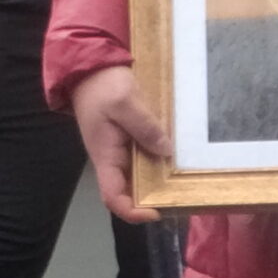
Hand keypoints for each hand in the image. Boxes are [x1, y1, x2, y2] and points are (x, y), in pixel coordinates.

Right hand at [72, 65, 170, 222]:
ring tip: (185, 178)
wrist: (92, 66)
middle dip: (153, 197)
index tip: (157, 211)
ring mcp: (121, 149)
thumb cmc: (103, 85)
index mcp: (105, 155)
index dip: (132, 211)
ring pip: (141, 175)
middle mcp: (112, 158)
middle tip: (181, 194)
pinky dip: (160, 160)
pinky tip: (178, 154)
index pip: (113, 196)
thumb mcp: (125, 101)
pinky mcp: (129, 138)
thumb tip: (166, 151)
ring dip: (159, 179)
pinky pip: (145, 156)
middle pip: (130, 190)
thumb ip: (145, 127)